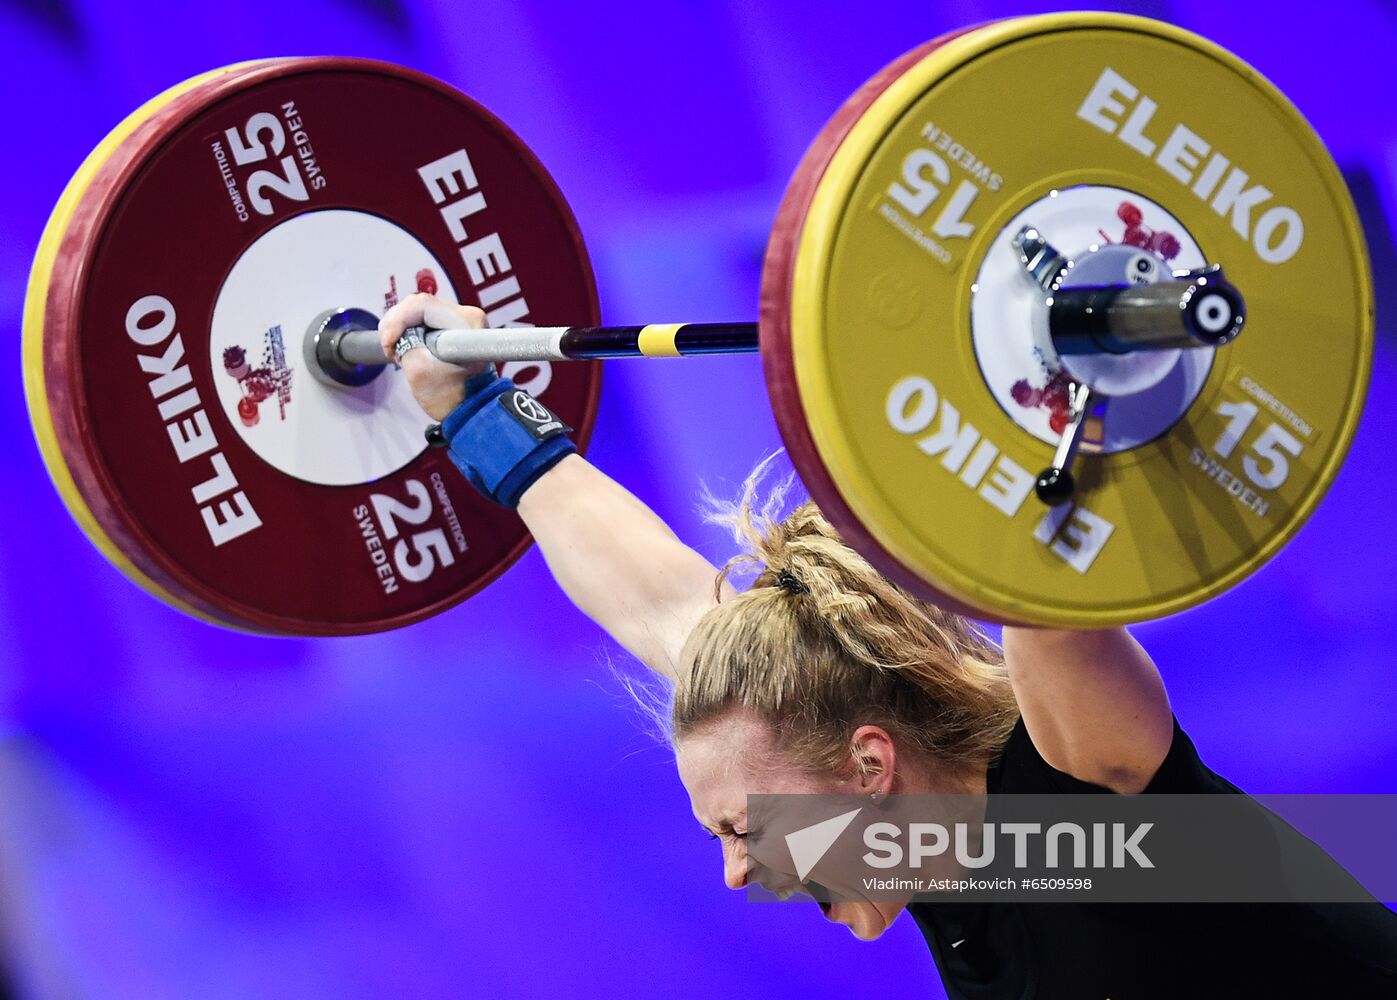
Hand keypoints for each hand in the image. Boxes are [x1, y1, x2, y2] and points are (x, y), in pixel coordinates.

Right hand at [378, 293, 493, 420]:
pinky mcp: (451, 329)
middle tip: (390, 349)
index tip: (389, 345)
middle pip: (418, 305)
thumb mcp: (421, 373)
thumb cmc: (455, 398)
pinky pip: (422, 320)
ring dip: (400, 329)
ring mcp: (459, 322)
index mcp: (467, 323)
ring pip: (417, 312)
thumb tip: (397, 332)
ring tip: (398, 352)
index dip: (398, 321)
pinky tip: (404, 348)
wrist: (472, 411)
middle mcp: (466, 316)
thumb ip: (405, 345)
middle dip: (396, 325)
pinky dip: (407, 332)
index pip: (421, 306)